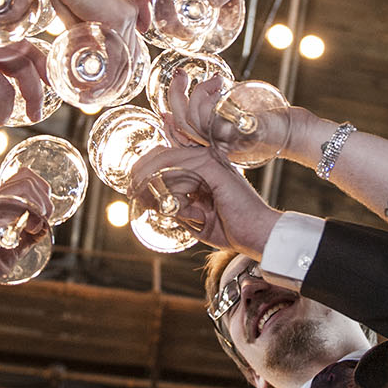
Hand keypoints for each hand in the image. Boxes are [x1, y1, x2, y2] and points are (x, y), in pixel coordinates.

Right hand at [0, 170, 52, 286]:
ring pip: (25, 188)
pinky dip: (32, 218)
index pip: (23, 176)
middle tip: (45, 220)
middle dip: (45, 199)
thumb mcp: (8, 247)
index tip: (45, 209)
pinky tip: (31, 231)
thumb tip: (44, 229)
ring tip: (36, 227)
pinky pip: (16, 209)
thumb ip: (25, 236)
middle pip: (28, 180)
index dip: (41, 189)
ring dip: (40, 206)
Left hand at [127, 146, 281, 255]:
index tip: (132, 179)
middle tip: (129, 190)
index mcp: (206, 168)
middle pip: (164, 151)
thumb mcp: (194, 218)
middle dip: (142, 169)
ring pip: (167, 157)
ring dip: (147, 176)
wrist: (257, 235)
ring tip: (135, 193)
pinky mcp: (213, 167)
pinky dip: (162, 179)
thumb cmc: (231, 229)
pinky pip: (178, 165)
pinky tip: (155, 193)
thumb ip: (175, 206)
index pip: (171, 153)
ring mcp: (211, 160)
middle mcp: (208, 159)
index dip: (148, 162)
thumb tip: (147, 199)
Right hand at [161, 73, 297, 165]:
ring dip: (199, 92)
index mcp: (216, 146)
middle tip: (180, 74)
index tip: (163, 107)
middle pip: (183, 126)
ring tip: (217, 80)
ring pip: (195, 118)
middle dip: (175, 96)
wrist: (300, 134)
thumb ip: (224, 112)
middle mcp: (219, 146)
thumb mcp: (243, 119)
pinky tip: (223, 84)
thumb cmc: (274, 125)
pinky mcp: (241, 131)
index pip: (182, 139)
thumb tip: (210, 90)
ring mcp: (230, 140)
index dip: (168, 123)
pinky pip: (213, 116)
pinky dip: (211, 95)